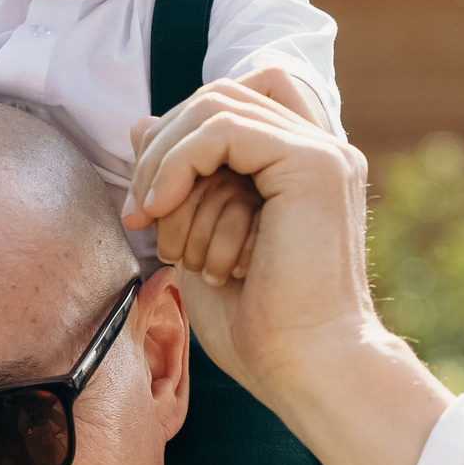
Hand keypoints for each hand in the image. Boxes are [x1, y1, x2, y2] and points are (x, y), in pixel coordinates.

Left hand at [123, 71, 374, 400]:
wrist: (305, 368)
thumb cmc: (260, 327)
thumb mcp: (200, 238)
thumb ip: (181, 180)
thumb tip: (142, 124)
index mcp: (302, 169)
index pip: (231, 105)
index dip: (179, 137)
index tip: (148, 204)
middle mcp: (321, 151)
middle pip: (219, 96)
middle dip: (163, 147)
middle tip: (139, 212)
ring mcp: (323, 153)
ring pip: (216, 105)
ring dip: (165, 161)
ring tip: (152, 219)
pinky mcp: (313, 163)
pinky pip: (223, 128)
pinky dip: (178, 162)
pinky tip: (163, 207)